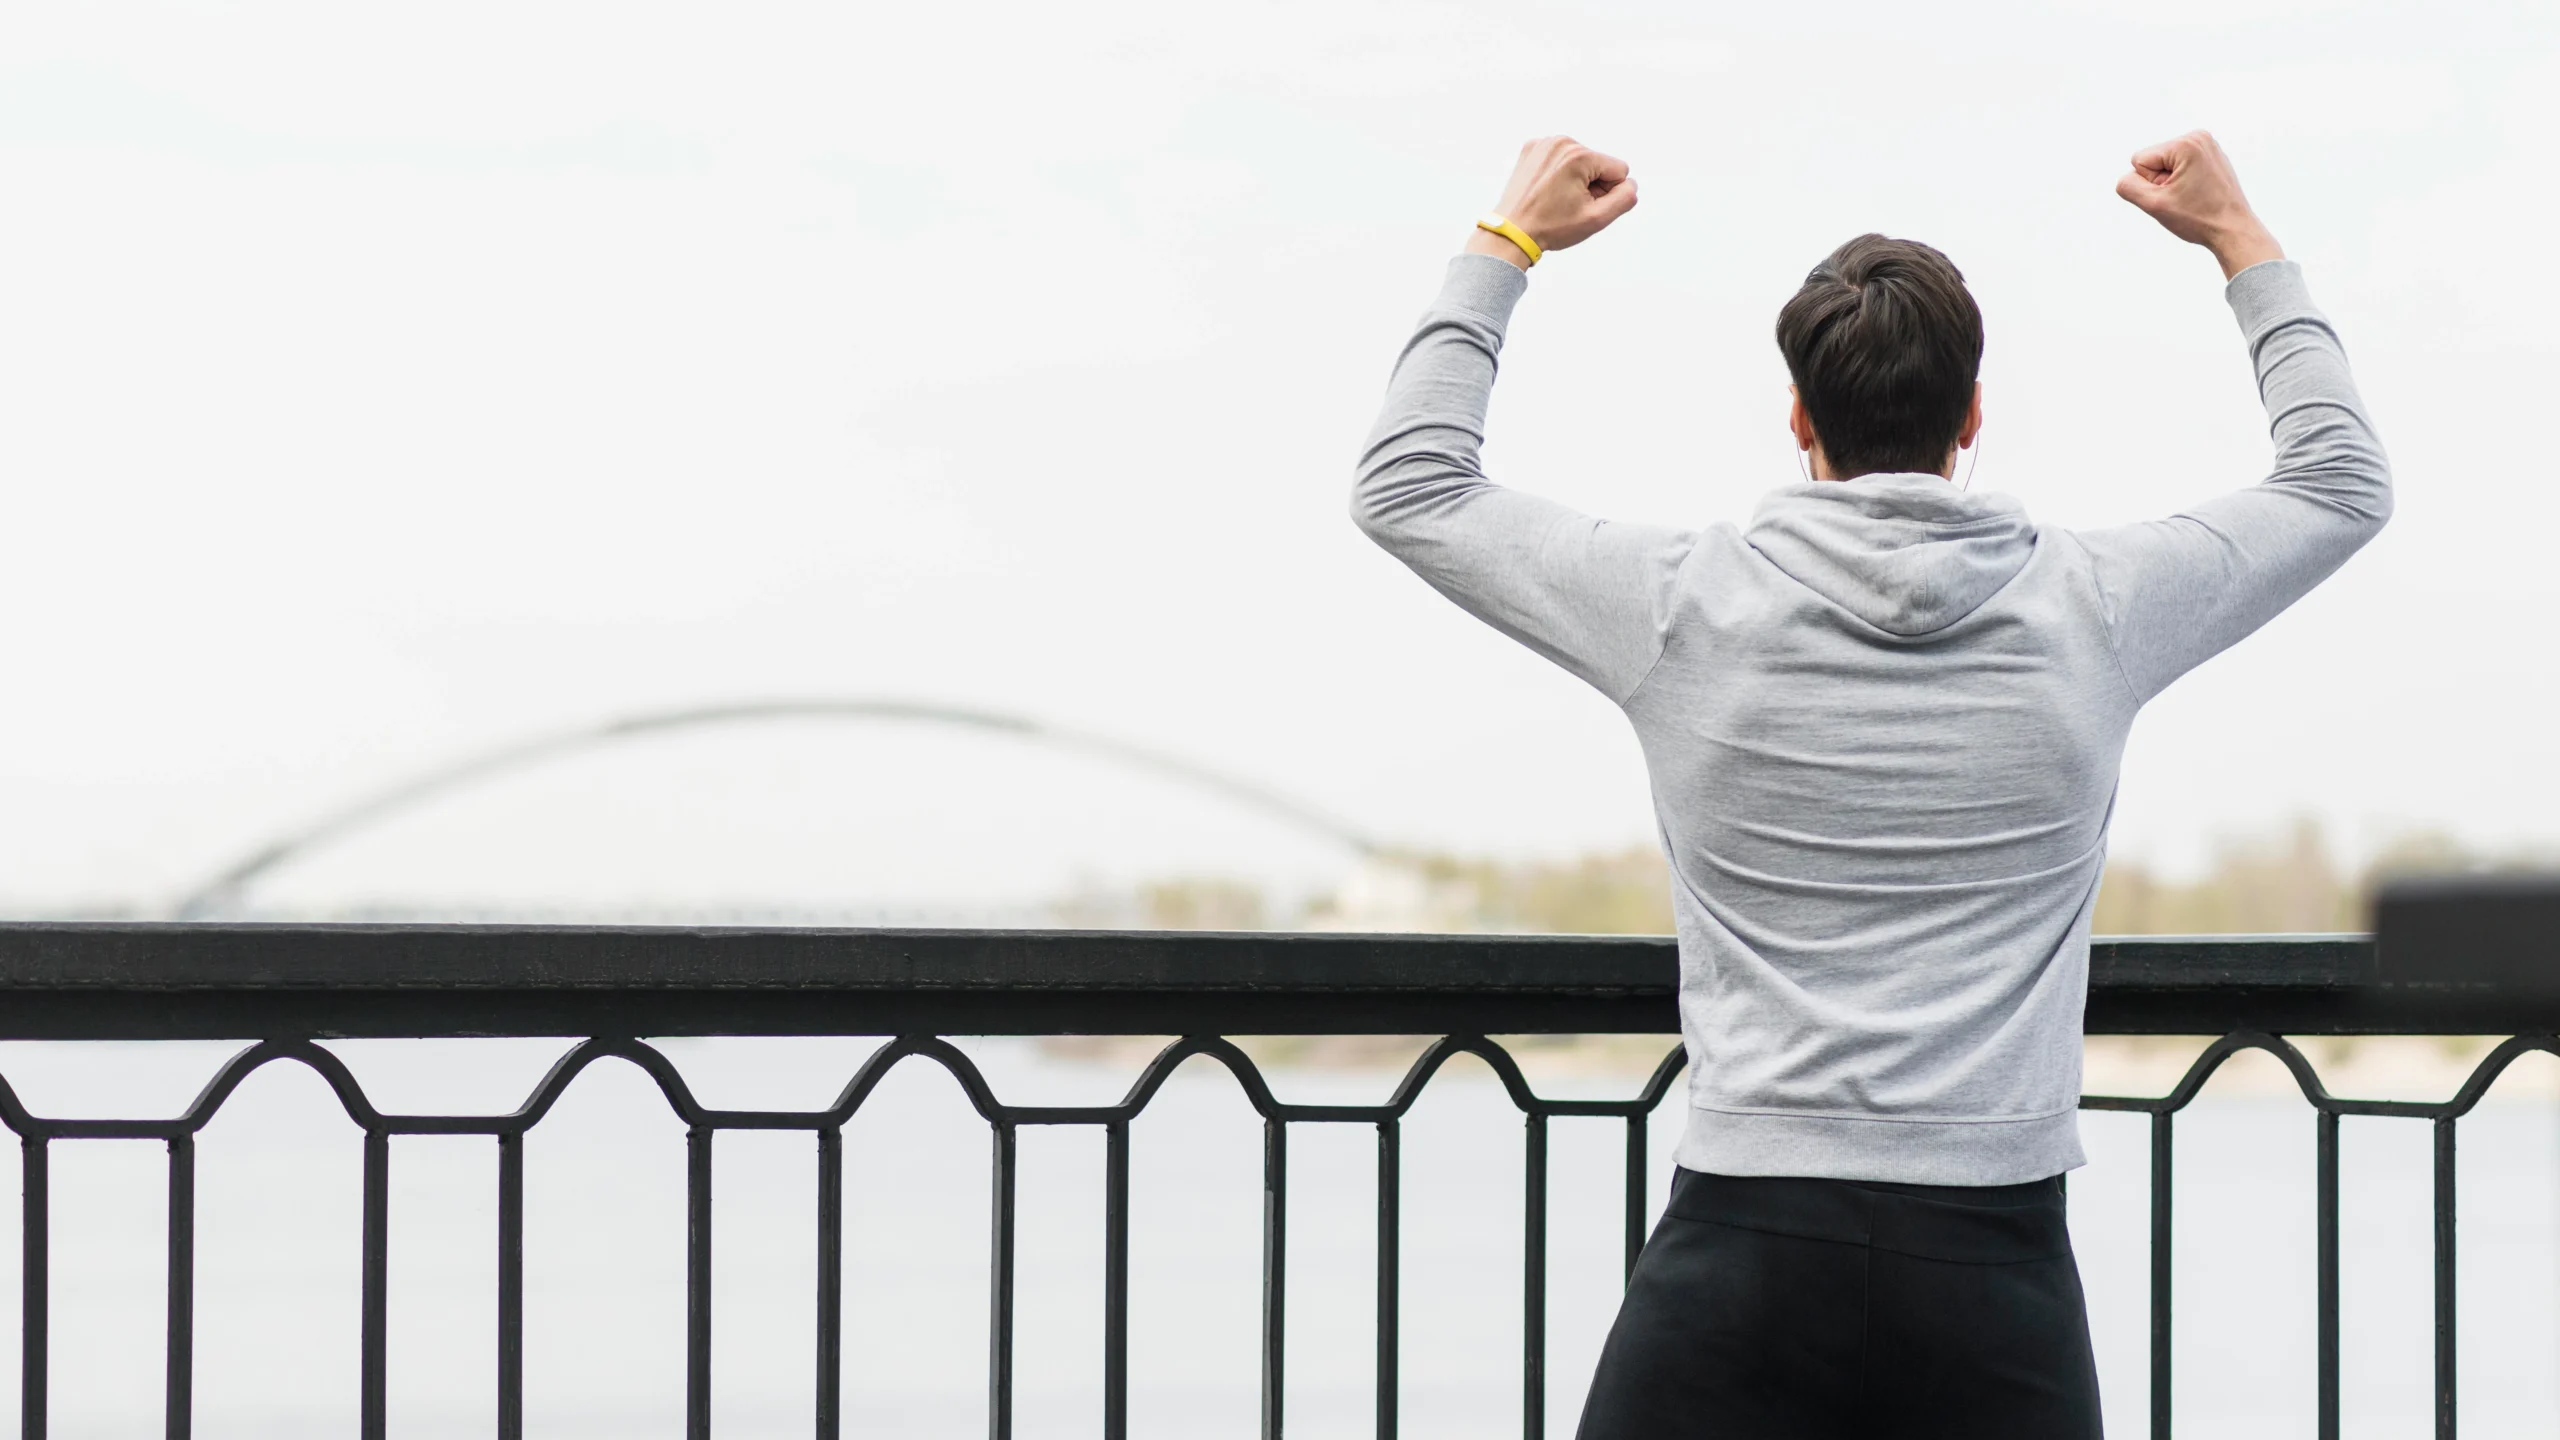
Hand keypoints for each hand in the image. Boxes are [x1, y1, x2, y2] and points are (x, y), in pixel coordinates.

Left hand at [1467, 136, 1637, 267]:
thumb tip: (1631, 184)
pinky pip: (1560, 158)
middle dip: (1591, 185)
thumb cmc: (1551, 227)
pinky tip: (1546, 189)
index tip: (1585, 205)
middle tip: (1568, 205)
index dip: (1608, 192)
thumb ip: (1624, 199)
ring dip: (1576, 179)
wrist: (1511, 232)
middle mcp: (1561, 141)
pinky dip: (1558, 173)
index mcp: (1579, 155)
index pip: (1619, 169)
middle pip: (1598, 163)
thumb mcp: (1596, 219)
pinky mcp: (1531, 148)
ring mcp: (1543, 143)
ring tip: (1556, 198)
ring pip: (1580, 160)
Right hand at [2114, 130, 2283, 279]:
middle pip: (2153, 160)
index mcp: (2186, 143)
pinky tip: (2198, 193)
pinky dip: (2183, 181)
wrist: (2233, 230)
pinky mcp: (2211, 156)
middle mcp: (2199, 137)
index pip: (2140, 161)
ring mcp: (2207, 145)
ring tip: (2192, 196)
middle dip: (2161, 182)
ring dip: (2171, 183)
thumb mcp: (2154, 205)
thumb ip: (2128, 187)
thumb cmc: (2199, 219)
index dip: (2150, 184)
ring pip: (2165, 165)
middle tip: (2184, 198)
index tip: (2173, 195)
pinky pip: (2180, 167)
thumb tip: (2126, 178)